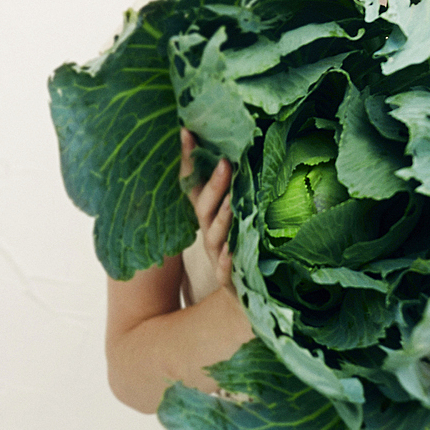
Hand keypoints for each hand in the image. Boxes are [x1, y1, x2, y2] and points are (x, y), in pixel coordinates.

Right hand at [180, 128, 233, 292]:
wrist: (242, 297)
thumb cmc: (240, 248)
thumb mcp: (235, 216)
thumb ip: (235, 188)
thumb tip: (242, 150)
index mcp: (208, 215)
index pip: (194, 183)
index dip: (188, 159)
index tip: (186, 132)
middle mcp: (209, 233)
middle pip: (205, 206)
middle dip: (213, 185)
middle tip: (225, 163)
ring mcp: (217, 256)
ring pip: (214, 235)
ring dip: (222, 218)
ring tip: (231, 202)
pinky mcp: (229, 279)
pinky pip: (226, 270)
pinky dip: (228, 261)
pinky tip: (232, 253)